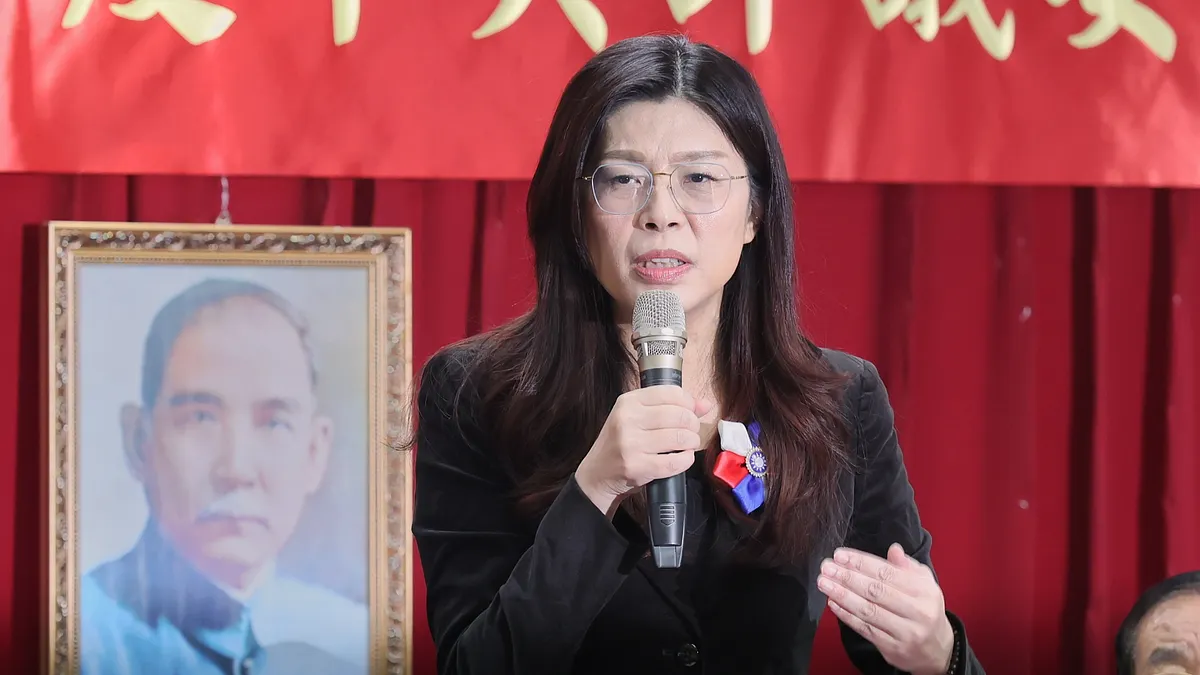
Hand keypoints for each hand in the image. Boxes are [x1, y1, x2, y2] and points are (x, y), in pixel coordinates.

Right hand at [575, 386, 712, 516]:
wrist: (597, 474)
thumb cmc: (621, 443)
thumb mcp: (638, 418)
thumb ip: (671, 407)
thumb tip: (705, 404)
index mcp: (628, 402)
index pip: (670, 393)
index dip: (689, 403)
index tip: (691, 413)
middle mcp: (627, 419)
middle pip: (679, 416)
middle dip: (692, 425)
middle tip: (691, 433)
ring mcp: (630, 444)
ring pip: (679, 438)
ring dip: (691, 443)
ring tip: (687, 445)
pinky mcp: (637, 466)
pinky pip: (675, 462)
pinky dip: (685, 460)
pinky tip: (682, 458)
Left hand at [818, 543, 954, 674]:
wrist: (937, 650)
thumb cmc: (925, 609)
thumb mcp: (924, 584)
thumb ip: (907, 566)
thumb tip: (894, 549)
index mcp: (924, 591)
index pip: (888, 573)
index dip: (861, 563)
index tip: (839, 555)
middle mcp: (917, 612)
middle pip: (876, 591)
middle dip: (847, 577)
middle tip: (826, 567)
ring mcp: (905, 632)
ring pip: (868, 611)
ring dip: (842, 595)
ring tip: (824, 583)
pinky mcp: (892, 648)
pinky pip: (865, 629)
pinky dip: (846, 615)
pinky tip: (833, 603)